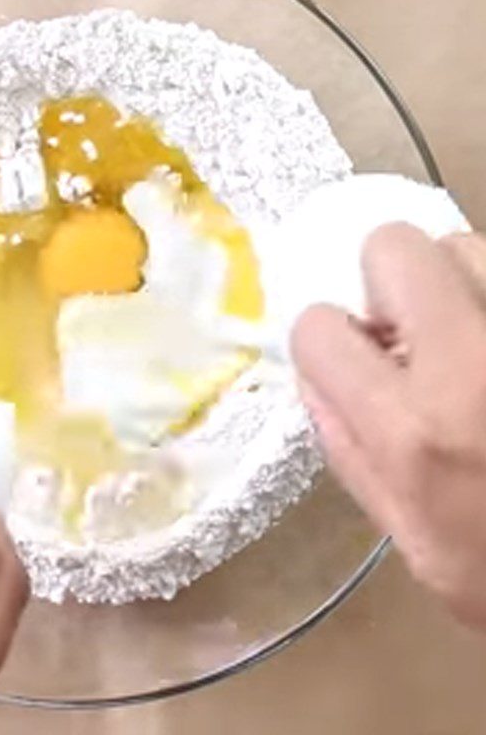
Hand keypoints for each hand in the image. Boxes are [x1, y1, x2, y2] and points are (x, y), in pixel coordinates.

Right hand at [292, 223, 485, 628]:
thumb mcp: (417, 544)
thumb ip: (351, 453)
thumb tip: (319, 374)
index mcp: (414, 431)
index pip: (319, 328)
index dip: (328, 344)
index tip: (357, 365)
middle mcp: (474, 363)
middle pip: (394, 246)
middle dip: (389, 288)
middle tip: (418, 337)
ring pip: (469, 242)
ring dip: (458, 284)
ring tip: (479, 343)